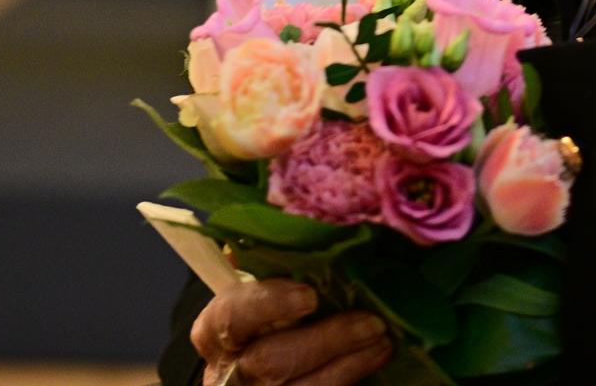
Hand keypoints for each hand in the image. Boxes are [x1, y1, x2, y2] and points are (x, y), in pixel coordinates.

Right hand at [191, 280, 391, 385]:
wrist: (262, 377)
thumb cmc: (262, 325)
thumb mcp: (253, 299)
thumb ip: (264, 272)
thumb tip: (291, 225)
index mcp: (214, 333)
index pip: (230, 317)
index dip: (267, 306)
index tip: (309, 295)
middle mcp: (229, 372)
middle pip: (268, 361)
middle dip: (324, 340)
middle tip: (370, 321)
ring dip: (349, 363)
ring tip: (381, 338)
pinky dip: (351, 376)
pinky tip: (375, 356)